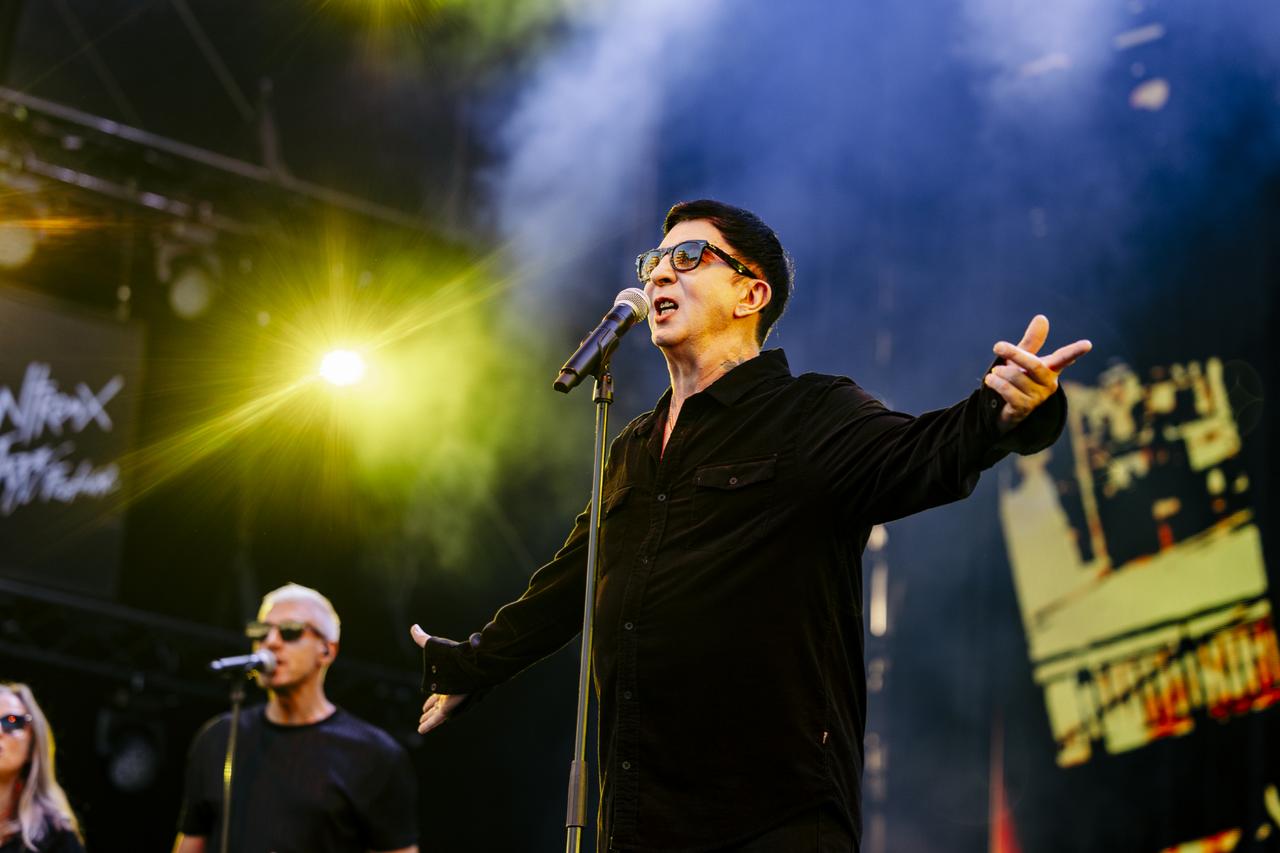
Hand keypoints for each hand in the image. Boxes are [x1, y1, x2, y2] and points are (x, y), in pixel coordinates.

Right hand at [410, 624, 468, 733]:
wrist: (471, 664)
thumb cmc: (455, 655)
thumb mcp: (436, 646)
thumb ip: (424, 638)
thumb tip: (413, 627)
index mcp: (445, 679)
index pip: (436, 690)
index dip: (430, 697)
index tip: (424, 703)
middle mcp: (447, 691)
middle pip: (437, 703)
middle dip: (430, 708)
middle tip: (423, 714)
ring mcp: (448, 700)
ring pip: (436, 713)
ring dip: (428, 719)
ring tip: (420, 725)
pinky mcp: (449, 707)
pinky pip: (437, 719)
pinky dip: (428, 725)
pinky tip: (420, 731)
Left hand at [984, 314, 1090, 431]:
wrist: (1007, 407)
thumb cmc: (1019, 377)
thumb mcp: (1024, 358)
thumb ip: (1032, 341)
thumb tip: (1042, 317)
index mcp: (1051, 368)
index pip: (1065, 358)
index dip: (1075, 351)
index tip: (1088, 344)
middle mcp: (1049, 383)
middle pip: (1034, 365)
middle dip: (1015, 354)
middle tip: (997, 345)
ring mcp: (1038, 397)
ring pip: (1016, 377)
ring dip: (1000, 372)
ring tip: (995, 371)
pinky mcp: (1024, 408)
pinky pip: (1008, 391)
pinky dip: (996, 382)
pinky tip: (991, 380)